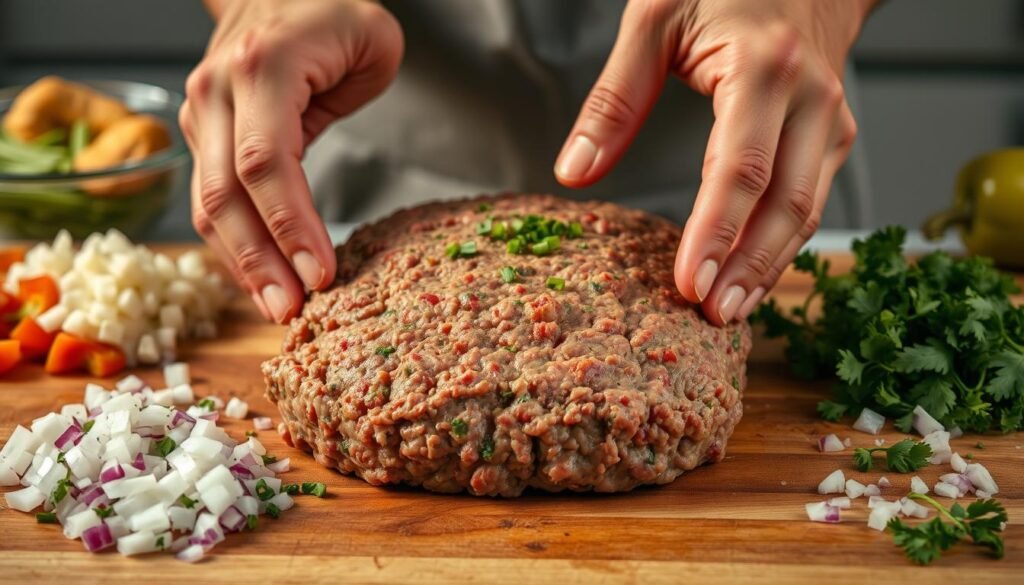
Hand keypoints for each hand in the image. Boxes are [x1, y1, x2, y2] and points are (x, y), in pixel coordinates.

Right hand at [181, 0, 402, 321]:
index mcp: (262, 66)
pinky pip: (211, 200)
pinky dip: (234, 245)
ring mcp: (201, 114)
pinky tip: (260, 278)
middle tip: (292, 311)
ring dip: (243, 264)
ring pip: (209, 205)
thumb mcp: (373, 42)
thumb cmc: (331, 11)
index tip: (322, 274)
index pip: (267, 162)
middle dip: (260, 262)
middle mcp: (217, 91)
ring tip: (279, 308)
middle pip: (227, 194)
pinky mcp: (202, 135)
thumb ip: (359, 102)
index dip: (291, 226)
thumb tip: (331, 181)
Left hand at [555, 0, 874, 324]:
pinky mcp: (833, 137)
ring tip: (728, 312)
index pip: (740, 169)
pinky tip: (750, 276)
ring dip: (769, 267)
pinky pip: (811, 201)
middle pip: (787, 204)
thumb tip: (576, 171)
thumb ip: (614, 100)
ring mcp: (831, 121)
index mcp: (764, 69)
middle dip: (747, 267)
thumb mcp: (653, 21)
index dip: (714, 233)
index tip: (688, 283)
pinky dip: (780, 245)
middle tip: (711, 316)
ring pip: (807, 212)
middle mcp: (811, 99)